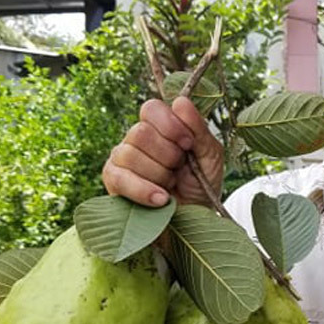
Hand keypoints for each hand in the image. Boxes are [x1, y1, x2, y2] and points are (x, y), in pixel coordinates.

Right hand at [102, 97, 223, 207]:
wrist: (193, 223)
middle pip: (140, 132)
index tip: (188, 144)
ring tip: (170, 186)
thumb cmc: (201, 187)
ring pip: (130, 153)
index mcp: (159, 127)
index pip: (151, 108)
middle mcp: (136, 139)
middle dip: (167, 155)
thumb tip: (180, 100)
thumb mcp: (210, 156)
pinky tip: (161, 200)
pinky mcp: (113, 182)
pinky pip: (120, 178)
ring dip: (159, 174)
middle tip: (179, 170)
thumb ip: (199, 128)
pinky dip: (144, 190)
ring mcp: (121, 159)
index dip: (170, 125)